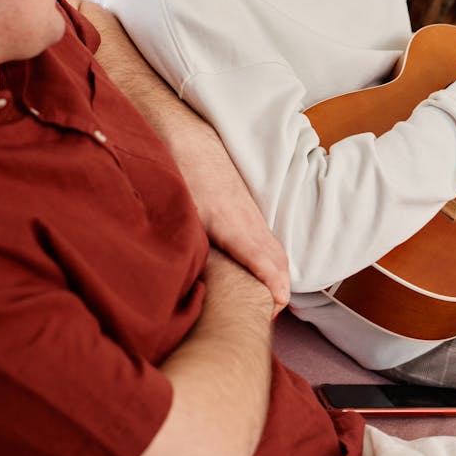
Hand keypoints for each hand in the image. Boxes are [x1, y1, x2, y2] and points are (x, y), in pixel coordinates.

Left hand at [181, 148, 290, 316]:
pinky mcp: (246, 210)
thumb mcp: (176, 211)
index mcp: (229, 223)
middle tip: (268, 315)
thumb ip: (181, 244)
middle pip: (276, 258)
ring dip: (278, 275)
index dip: (272, 283)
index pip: (261, 258)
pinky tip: (261, 274)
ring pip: (275, 249)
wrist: (187, 139)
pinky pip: (268, 240)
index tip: (277, 305)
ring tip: (267, 303)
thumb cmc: (179, 174)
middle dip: (280, 288)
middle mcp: (247, 220)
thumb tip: (174, 280)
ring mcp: (250, 213)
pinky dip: (272, 261)